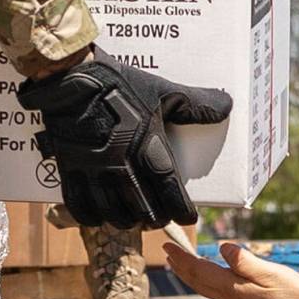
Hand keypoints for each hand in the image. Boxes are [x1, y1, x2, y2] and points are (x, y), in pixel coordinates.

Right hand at [18, 48, 231, 227]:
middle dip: (156, 218)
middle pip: (144, 212)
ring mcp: (94, 171)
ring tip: (134, 218)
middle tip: (161, 216)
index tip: (189, 218)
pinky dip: (94, 218)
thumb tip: (227, 106)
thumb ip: (196, 105)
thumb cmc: (121, 84)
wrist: (72, 77)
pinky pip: (82, 209)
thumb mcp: (163, 91)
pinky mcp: (71, 170)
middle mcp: (121, 166)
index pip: (171, 192)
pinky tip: (102, 215)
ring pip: (114, 216)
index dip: (182, 210)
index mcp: (148, 147)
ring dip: (128, 221)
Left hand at [163, 242, 298, 298]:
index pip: (199, 269)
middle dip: (180, 265)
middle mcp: (231, 297)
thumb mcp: (270, 273)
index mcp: (233, 287)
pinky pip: (216, 291)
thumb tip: (222, 247)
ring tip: (181, 264)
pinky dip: (205, 281)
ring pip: (205, 287)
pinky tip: (211, 278)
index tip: (168, 245)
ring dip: (190, 274)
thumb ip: (244, 261)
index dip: (181, 257)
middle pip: (196, 281)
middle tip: (168, 251)